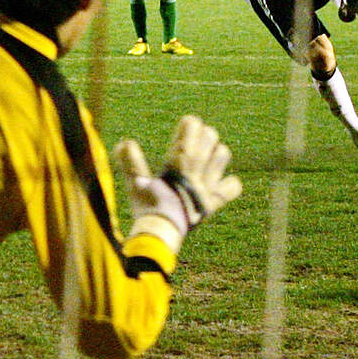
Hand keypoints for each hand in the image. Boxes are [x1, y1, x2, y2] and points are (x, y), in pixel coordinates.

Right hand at [114, 115, 241, 253]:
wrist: (162, 234)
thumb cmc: (147, 208)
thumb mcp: (136, 184)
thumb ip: (131, 163)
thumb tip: (125, 142)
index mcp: (178, 161)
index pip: (192, 126)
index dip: (188, 124)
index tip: (183, 127)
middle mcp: (196, 169)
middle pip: (210, 136)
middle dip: (202, 135)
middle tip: (192, 142)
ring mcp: (208, 185)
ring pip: (223, 155)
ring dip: (215, 153)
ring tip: (205, 159)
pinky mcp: (214, 202)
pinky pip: (232, 187)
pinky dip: (229, 184)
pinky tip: (217, 185)